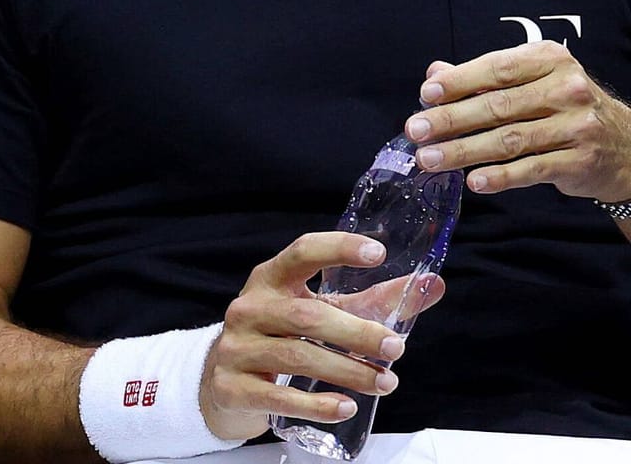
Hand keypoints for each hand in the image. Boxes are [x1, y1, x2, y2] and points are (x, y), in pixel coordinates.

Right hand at [199, 232, 441, 441]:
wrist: (223, 382)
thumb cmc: (281, 338)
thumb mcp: (317, 312)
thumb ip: (372, 302)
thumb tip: (434, 285)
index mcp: (270, 280)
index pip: (301, 253)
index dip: (337, 249)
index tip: (378, 253)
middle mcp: (248, 308)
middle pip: (306, 317)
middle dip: (356, 333)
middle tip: (396, 349)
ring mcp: (236, 348)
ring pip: (296, 356)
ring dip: (346, 371)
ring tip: (384, 383)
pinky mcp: (232, 388)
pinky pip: (278, 397)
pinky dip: (316, 405)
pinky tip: (346, 407)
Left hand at [407, 45, 630, 200]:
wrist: (625, 144)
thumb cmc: (564, 107)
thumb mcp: (531, 81)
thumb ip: (484, 77)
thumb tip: (434, 73)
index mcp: (550, 60)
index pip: (497, 68)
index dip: (460, 81)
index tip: (426, 94)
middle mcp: (567, 89)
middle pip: (497, 106)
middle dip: (450, 120)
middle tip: (415, 130)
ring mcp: (577, 126)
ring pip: (509, 140)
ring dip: (463, 151)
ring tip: (430, 159)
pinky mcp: (580, 160)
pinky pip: (532, 169)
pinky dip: (500, 176)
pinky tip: (473, 180)